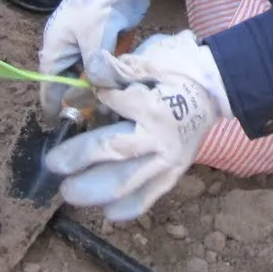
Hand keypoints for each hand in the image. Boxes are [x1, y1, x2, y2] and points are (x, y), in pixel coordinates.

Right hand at [38, 0, 150, 119]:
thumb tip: (104, 91)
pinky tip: (126, 89)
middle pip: (73, 86)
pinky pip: (107, 68)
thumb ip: (97, 68)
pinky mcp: (107, 44)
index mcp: (56, 51)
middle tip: (101, 119)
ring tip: (116, 109)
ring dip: (103, 91)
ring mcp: (89, 48)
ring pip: (92, 79)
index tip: (58, 128)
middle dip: (86, 102)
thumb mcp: (94, 37)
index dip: (54, 108)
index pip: (50, 87)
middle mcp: (69, 53)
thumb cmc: (97, 4)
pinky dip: (114, 78)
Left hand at [43, 32, 227, 220]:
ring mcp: (168, 159)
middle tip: (54, 164)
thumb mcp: (150, 58)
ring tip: (69, 192)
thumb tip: (87, 75)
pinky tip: (108, 213)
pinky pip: (150, 196)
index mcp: (152, 105)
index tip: (71, 103)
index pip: (109, 104)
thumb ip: (117, 69)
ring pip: (126, 182)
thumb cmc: (180, 68)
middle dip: (78, 158)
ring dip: (94, 190)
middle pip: (111, 152)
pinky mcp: (175, 171)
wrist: (218, 85)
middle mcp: (159, 138)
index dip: (87, 101)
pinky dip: (130, 207)